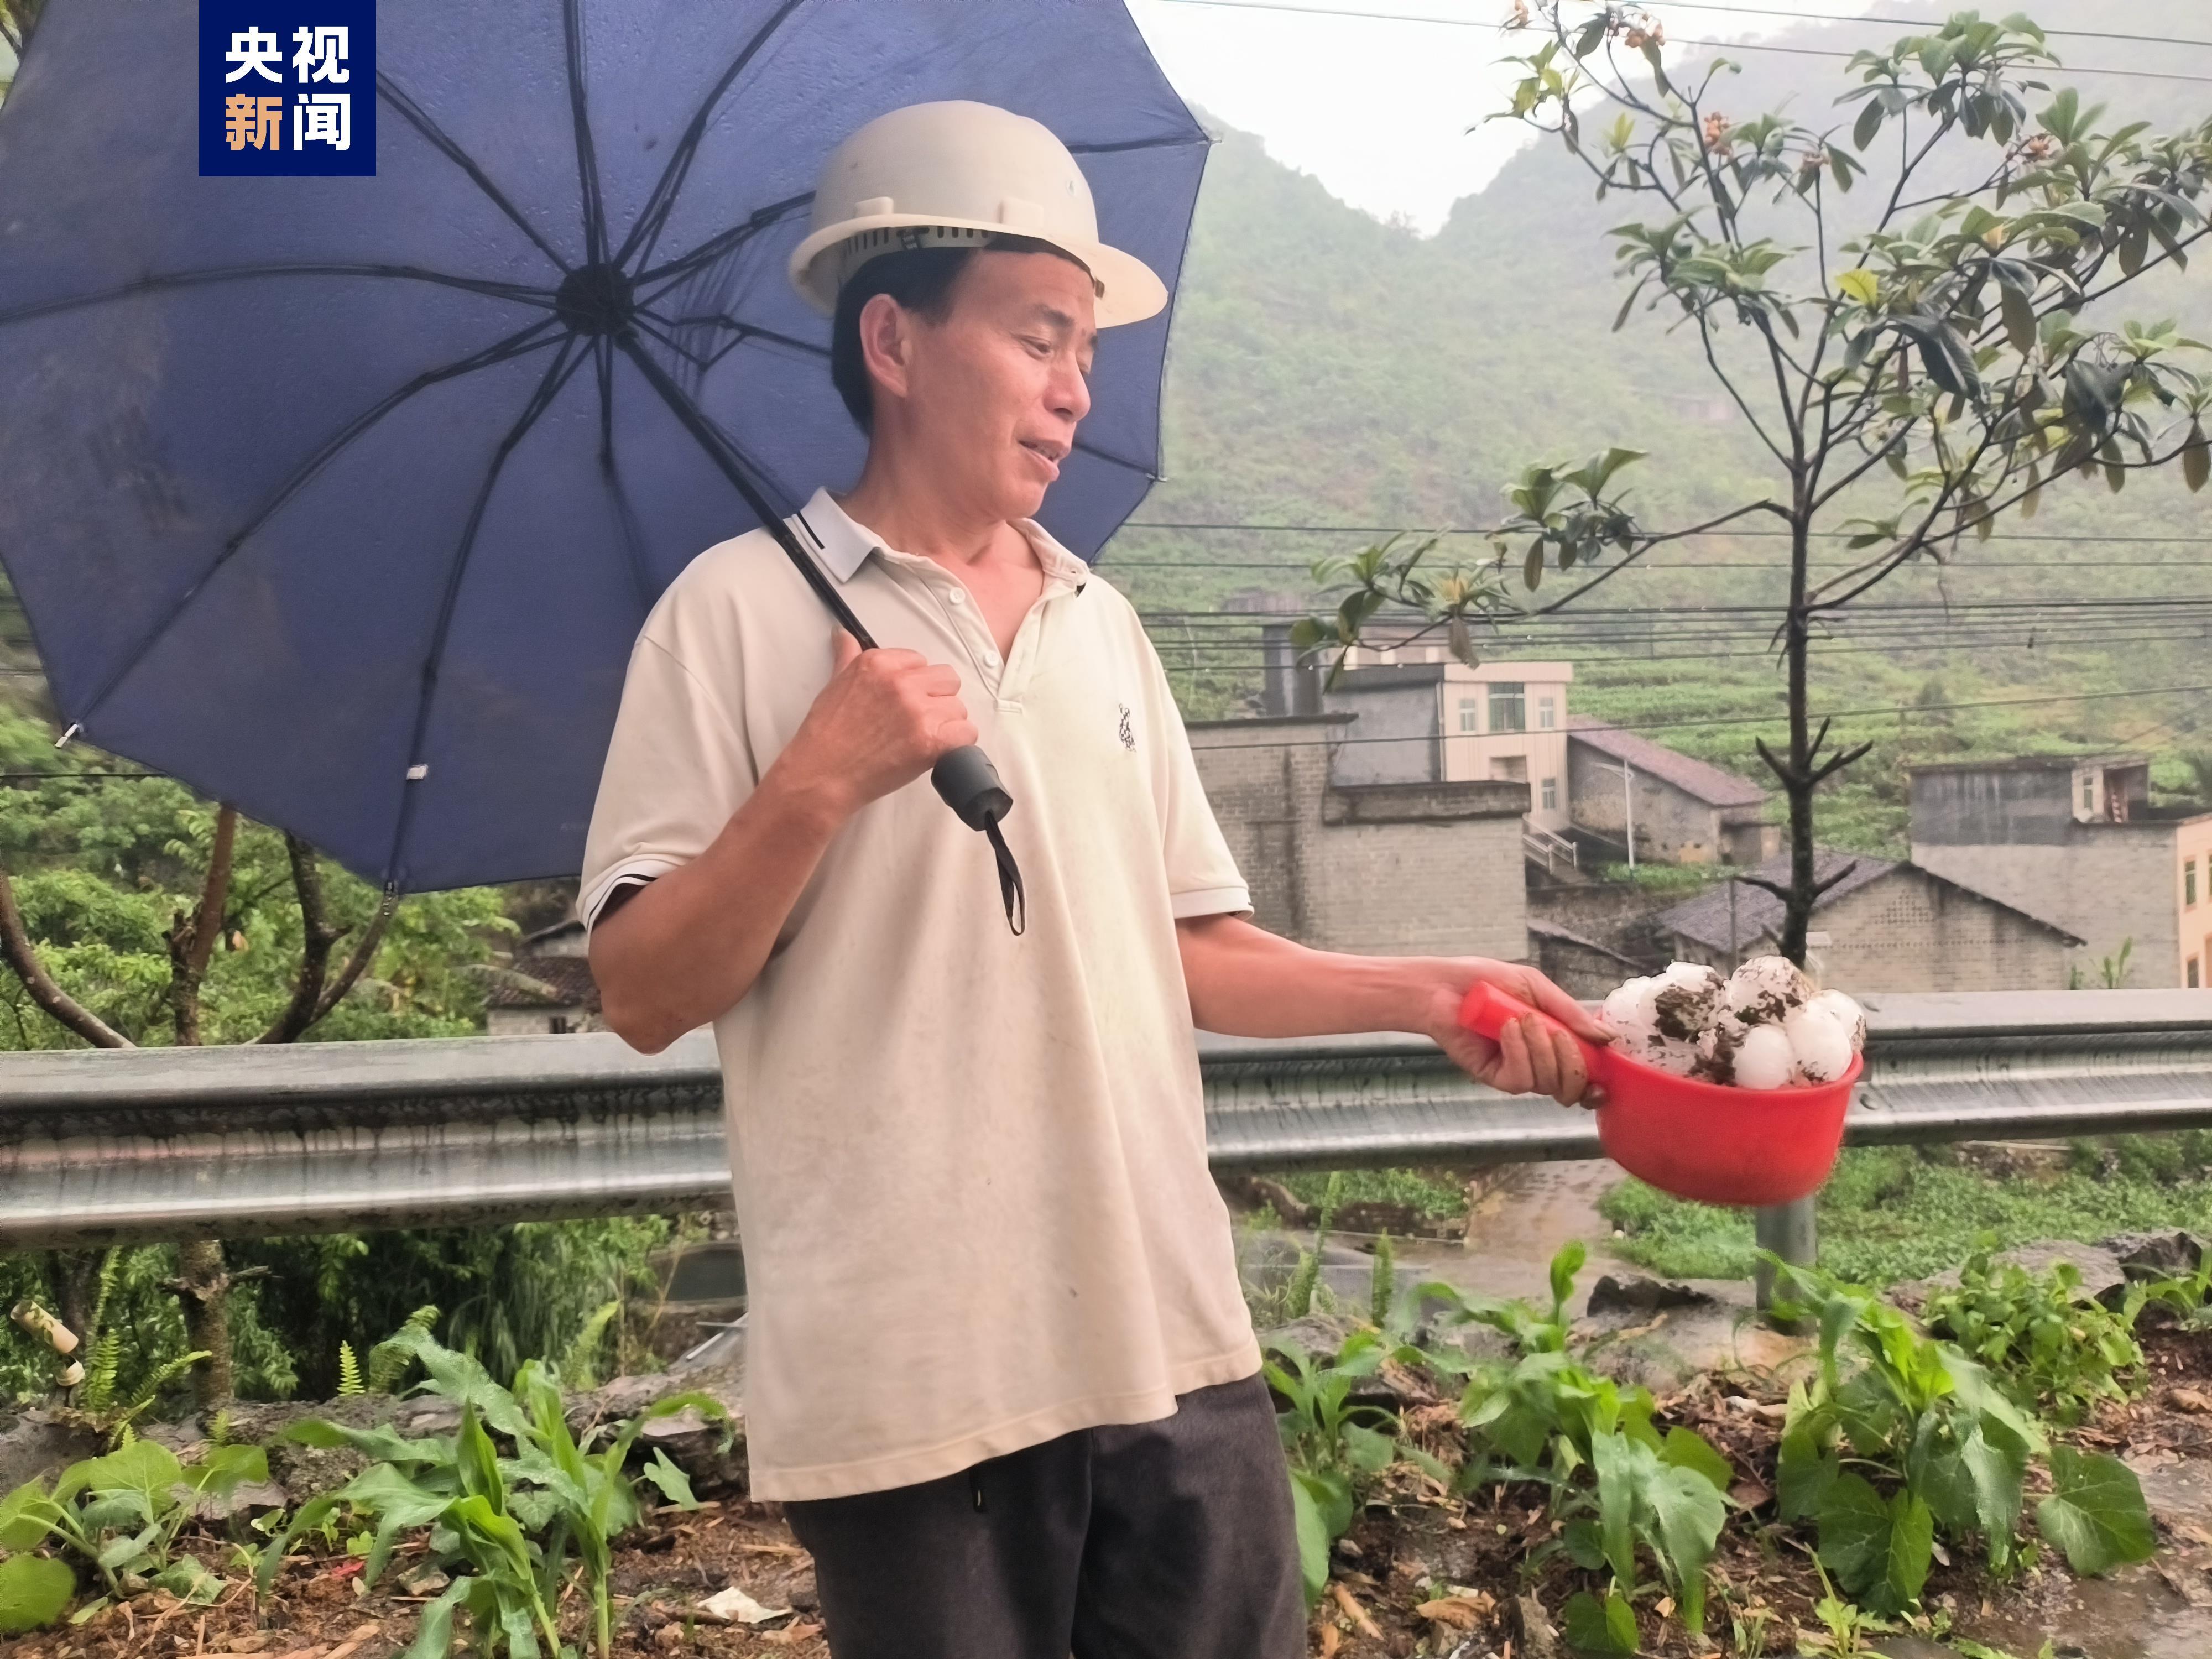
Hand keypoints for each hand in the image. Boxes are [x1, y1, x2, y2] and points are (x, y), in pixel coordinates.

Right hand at [769, 629, 977, 819]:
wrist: (822, 775)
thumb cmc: (826, 735)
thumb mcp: (835, 684)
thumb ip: (848, 657)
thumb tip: (843, 635)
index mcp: (879, 663)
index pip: (921, 662)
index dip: (916, 685)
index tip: (904, 702)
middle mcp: (901, 681)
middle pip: (948, 680)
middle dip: (936, 700)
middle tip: (917, 722)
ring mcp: (917, 710)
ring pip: (958, 708)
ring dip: (947, 724)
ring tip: (921, 740)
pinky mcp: (930, 739)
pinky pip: (967, 733)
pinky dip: (957, 745)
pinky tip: (937, 752)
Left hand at [1425, 961, 1611, 1109]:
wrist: (1444, 985)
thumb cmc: (1487, 981)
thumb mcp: (1537, 988)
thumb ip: (1571, 1013)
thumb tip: (1606, 1037)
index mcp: (1555, 1043)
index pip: (1585, 1074)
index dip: (1598, 1077)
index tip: (1603, 1066)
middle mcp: (1539, 1062)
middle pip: (1572, 1088)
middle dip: (1572, 1061)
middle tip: (1556, 1032)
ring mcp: (1517, 1071)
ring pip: (1548, 1083)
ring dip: (1541, 1050)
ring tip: (1521, 1019)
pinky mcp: (1494, 1076)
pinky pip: (1520, 1079)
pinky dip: (1518, 1052)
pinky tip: (1506, 1029)